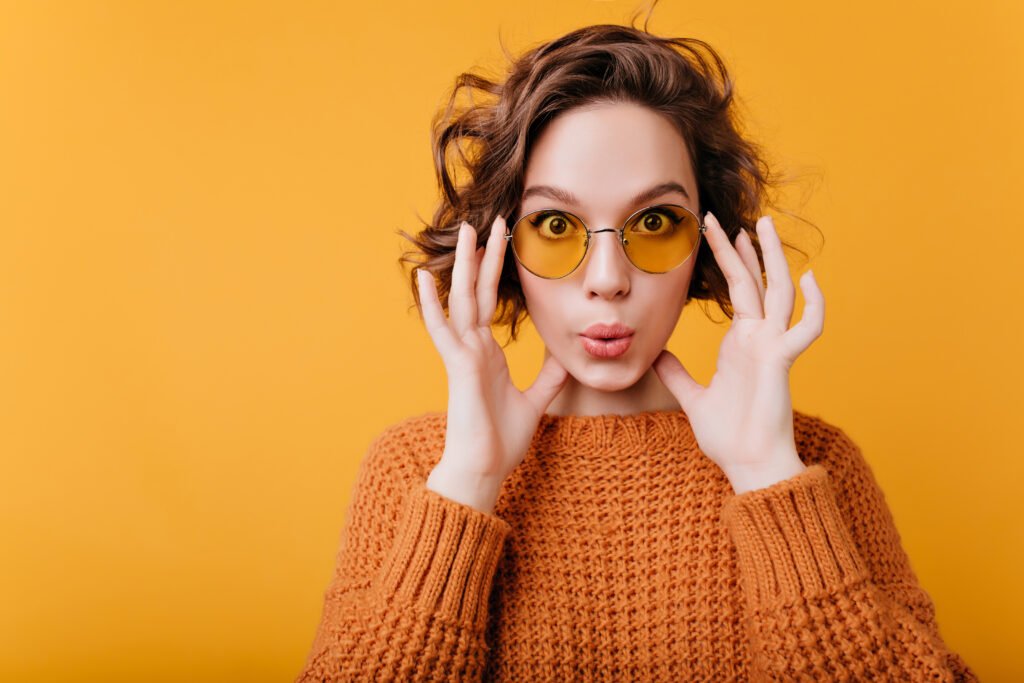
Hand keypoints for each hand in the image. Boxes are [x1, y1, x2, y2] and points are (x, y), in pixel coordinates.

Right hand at [416, 216, 569, 510]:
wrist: (485, 468)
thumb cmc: (502, 440)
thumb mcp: (535, 401)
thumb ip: (547, 378)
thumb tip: (565, 359)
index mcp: (487, 353)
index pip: (490, 301)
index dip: (495, 270)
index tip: (502, 241)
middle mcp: (472, 347)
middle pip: (477, 290)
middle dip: (484, 255)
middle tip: (490, 220)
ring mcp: (462, 354)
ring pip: (462, 299)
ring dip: (464, 264)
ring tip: (467, 231)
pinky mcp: (458, 366)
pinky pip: (442, 329)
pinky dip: (431, 304)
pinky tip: (423, 277)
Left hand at [652, 211, 824, 493]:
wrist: (747, 466)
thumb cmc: (728, 436)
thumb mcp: (693, 398)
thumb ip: (677, 375)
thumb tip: (657, 356)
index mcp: (742, 343)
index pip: (737, 290)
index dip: (729, 260)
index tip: (716, 232)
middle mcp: (760, 338)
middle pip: (754, 281)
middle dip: (741, 248)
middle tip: (724, 215)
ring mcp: (773, 347)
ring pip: (779, 292)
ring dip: (773, 258)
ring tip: (763, 224)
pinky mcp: (782, 362)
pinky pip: (805, 329)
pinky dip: (814, 304)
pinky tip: (812, 276)